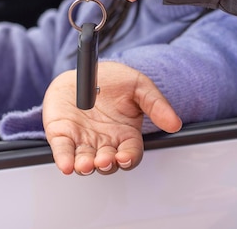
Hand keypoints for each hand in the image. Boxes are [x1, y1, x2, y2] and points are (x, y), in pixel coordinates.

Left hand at [43, 61, 181, 175]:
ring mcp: (83, 140)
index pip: (130, 154)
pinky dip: (64, 159)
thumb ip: (156, 104)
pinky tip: (66, 164)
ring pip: (85, 160)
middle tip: (104, 159)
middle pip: (107, 162)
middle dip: (106, 164)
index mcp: (125, 134)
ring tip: (85, 164)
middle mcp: (104, 142)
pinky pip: (63, 150)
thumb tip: (174, 123)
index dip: (128, 158)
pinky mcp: (62, 134)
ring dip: (85, 166)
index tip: (124, 157)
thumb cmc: (112, 80)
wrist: (85, 69)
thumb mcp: (139, 86)